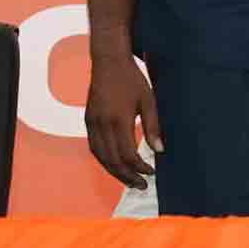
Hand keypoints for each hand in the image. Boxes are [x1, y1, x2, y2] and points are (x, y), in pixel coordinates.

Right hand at [85, 46, 160, 188]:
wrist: (108, 62)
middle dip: (127, 176)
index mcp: (118, 119)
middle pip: (112, 160)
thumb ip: (153, 126)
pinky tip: (115, 165)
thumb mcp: (148, 100)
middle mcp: (102, 124)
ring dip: (114, 171)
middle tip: (141, 185)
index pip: (127, 154)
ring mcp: (92, 123)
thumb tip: (160, 151)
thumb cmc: (132, 80)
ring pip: (100, 156)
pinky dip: (104, 160)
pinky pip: (94, 147)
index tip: (152, 173)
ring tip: (130, 180)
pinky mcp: (88, 120)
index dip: (139, 167)